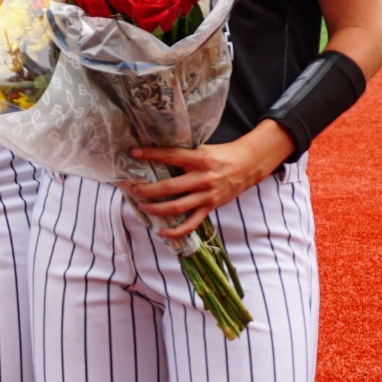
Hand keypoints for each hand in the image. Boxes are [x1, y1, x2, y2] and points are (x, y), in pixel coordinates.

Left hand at [128, 122, 293, 237]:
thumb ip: (183, 154)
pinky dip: (176, 231)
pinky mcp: (210, 207)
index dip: (151, 154)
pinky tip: (161, 232)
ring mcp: (207, 195)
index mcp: (199, 159)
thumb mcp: (202, 149)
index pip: (170, 156)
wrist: (248, 166)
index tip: (134, 153)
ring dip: (156, 209)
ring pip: (177, 207)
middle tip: (134, 190)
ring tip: (142, 206)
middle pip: (170, 187)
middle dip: (148, 190)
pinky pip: (191, 223)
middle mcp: (202, 178)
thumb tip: (155, 154)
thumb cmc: (220, 155)